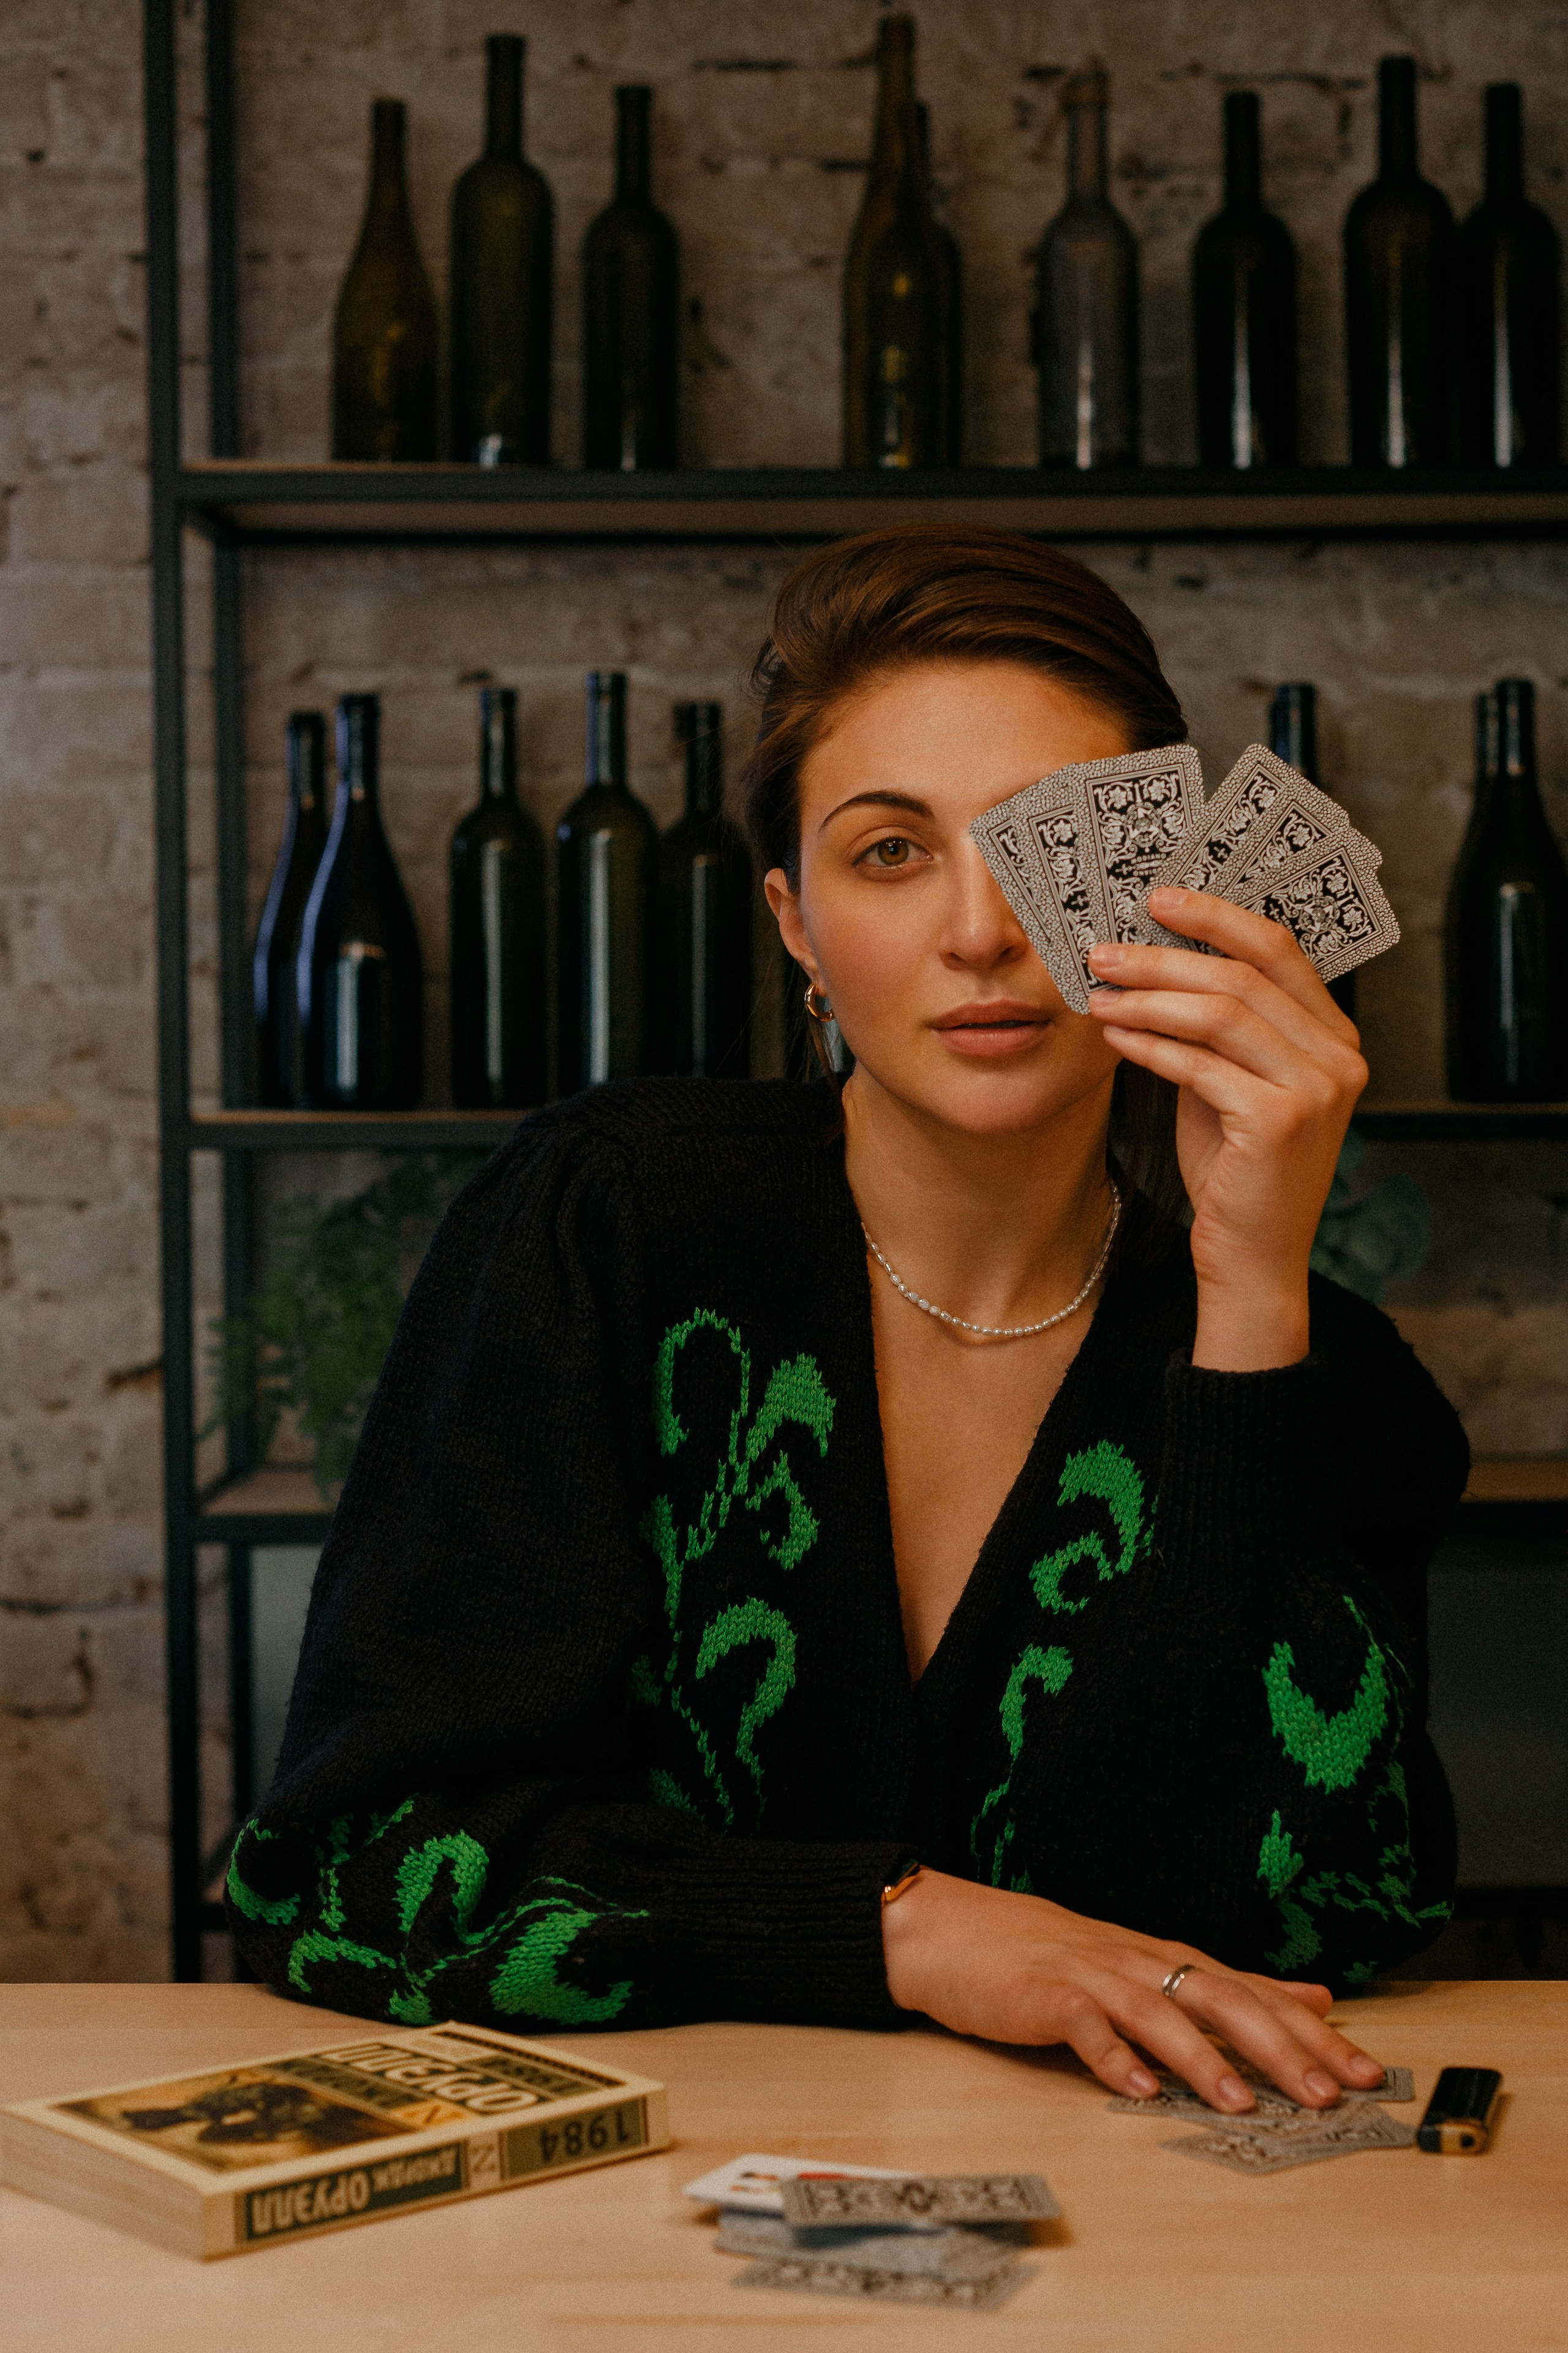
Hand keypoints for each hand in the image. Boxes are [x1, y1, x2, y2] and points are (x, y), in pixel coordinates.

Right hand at [881, 1870, 1386, 2112]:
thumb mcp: (1145, 1964)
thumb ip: (1229, 1984)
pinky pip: (1084, 2028)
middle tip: (1329, 2092)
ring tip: (1241, 2103)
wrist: (954, 1932)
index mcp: (1167, 1959)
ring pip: (1159, 2013)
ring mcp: (1093, 1976)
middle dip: (1280, 2046)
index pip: (1254, 1992)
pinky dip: (1113, 2058)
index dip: (1312, 2031)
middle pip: (1221, 1998)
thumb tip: (1314, 1998)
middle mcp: (1139, 1962)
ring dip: (1203, 2059)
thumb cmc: (1051, 1956)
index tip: (1367, 2069)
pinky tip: (1138, 2090)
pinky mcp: (1046, 1996)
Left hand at [1086, 889, 1367, 1370]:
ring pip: (1221, 1013)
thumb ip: (1213, 1027)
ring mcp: (1316, 1089)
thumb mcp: (1229, 1082)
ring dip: (1149, 996)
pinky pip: (1200, 1065)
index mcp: (1334, 1035)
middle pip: (1243, 975)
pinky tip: (1114, 1036)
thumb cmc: (1234, 1168)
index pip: (1278, 948)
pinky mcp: (1281, 1122)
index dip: (1217, 916)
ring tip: (1097, 992)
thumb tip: (1153, 958)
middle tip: (1104, 949)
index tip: (1156, 898)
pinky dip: (1150, 1045)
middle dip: (1165, 956)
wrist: (1252, 1257)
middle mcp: (1339, 1056)